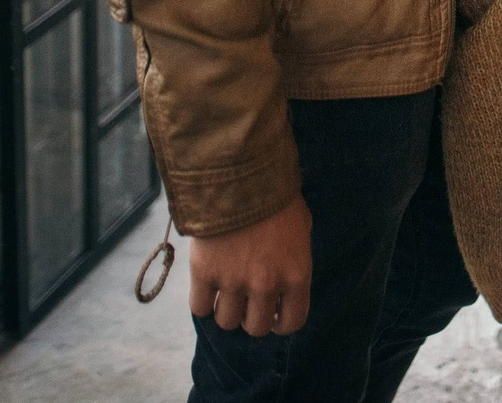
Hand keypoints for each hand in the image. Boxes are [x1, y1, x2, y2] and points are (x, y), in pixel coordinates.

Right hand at [188, 196, 311, 336]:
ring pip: (227, 322)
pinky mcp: (205, 274)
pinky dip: (203, 301)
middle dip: (251, 316)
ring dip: (226, 310)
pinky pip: (200, 308)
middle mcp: (266, 285)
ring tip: (225, 291)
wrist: (241, 173)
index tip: (272, 314)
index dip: (280, 322)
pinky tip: (207, 286)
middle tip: (246, 300)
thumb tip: (286, 282)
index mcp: (296, 275)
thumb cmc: (276, 196)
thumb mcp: (301, 228)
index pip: (292, 322)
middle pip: (256, 327)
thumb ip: (294, 260)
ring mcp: (234, 282)